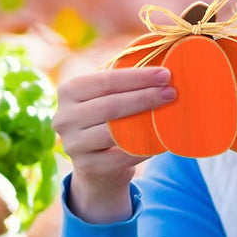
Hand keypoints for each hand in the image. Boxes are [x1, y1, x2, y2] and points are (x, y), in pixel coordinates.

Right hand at [52, 66, 175, 222]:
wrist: (96, 166)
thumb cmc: (106, 122)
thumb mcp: (105, 99)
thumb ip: (122, 84)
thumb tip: (161, 69)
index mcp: (68, 92)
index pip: (105, 80)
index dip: (137, 77)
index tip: (165, 75)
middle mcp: (64, 117)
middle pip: (110, 105)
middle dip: (145, 97)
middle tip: (171, 93)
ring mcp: (73, 144)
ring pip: (114, 132)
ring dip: (146, 123)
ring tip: (168, 115)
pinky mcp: (88, 166)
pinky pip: (123, 156)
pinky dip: (145, 148)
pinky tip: (162, 141)